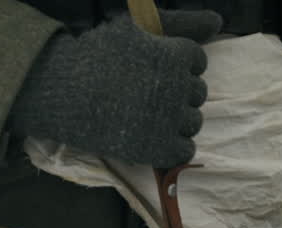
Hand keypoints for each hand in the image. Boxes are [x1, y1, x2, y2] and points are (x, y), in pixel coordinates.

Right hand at [7, 10, 221, 167]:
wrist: (62, 93)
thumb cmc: (96, 55)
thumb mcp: (136, 28)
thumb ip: (181, 22)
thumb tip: (219, 22)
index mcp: (177, 55)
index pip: (197, 62)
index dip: (175, 67)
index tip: (150, 72)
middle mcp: (178, 86)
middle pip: (197, 93)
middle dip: (176, 94)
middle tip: (142, 96)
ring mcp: (168, 119)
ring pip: (193, 122)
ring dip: (175, 121)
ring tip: (144, 116)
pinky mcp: (155, 148)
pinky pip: (184, 151)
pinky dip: (171, 147)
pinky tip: (150, 137)